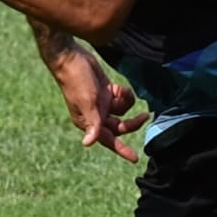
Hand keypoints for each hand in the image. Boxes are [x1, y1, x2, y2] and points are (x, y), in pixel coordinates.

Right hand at [49, 45, 148, 163]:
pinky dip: (124, 93)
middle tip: (145, 116)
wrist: (71, 57)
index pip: (109, 140)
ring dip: (126, 103)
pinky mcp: (106, 92)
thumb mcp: (87, 102)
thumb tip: (87, 143)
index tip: (135, 158)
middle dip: (132, 122)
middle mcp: (96, 116)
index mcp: (89, 122)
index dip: (122, 150)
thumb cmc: (76, 81)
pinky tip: (120, 87)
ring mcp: (102, 104)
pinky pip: (121, 98)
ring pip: (122, 112)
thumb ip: (92, 122)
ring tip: (123, 92)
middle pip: (120, 126)